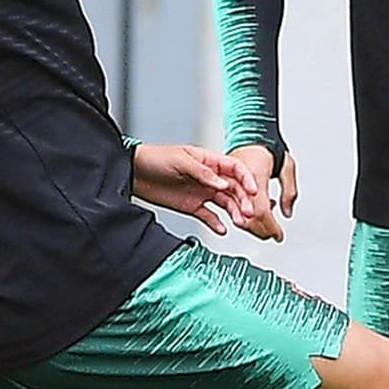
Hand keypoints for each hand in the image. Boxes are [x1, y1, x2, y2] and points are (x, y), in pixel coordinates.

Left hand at [131, 144, 259, 234]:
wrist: (134, 173)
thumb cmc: (156, 159)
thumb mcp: (180, 161)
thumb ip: (202, 172)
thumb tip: (222, 183)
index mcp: (209, 162)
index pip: (235, 169)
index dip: (247, 179)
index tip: (254, 190)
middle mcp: (209, 178)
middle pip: (234, 189)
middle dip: (244, 201)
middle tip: (248, 212)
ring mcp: (202, 192)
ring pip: (226, 204)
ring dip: (235, 213)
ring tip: (240, 222)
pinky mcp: (193, 206)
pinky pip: (209, 216)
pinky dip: (217, 224)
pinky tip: (223, 229)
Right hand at [228, 144, 298, 241]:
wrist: (250, 135)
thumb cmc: (267, 148)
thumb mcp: (287, 167)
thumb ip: (289, 191)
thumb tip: (287, 212)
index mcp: (255, 176)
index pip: (261, 211)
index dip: (270, 227)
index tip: (278, 235)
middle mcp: (238, 181)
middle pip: (247, 216)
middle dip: (260, 230)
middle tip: (272, 235)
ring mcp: (228, 182)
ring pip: (236, 212)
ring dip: (250, 224)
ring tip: (264, 227)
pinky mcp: (223, 184)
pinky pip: (228, 205)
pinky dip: (240, 215)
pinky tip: (250, 216)